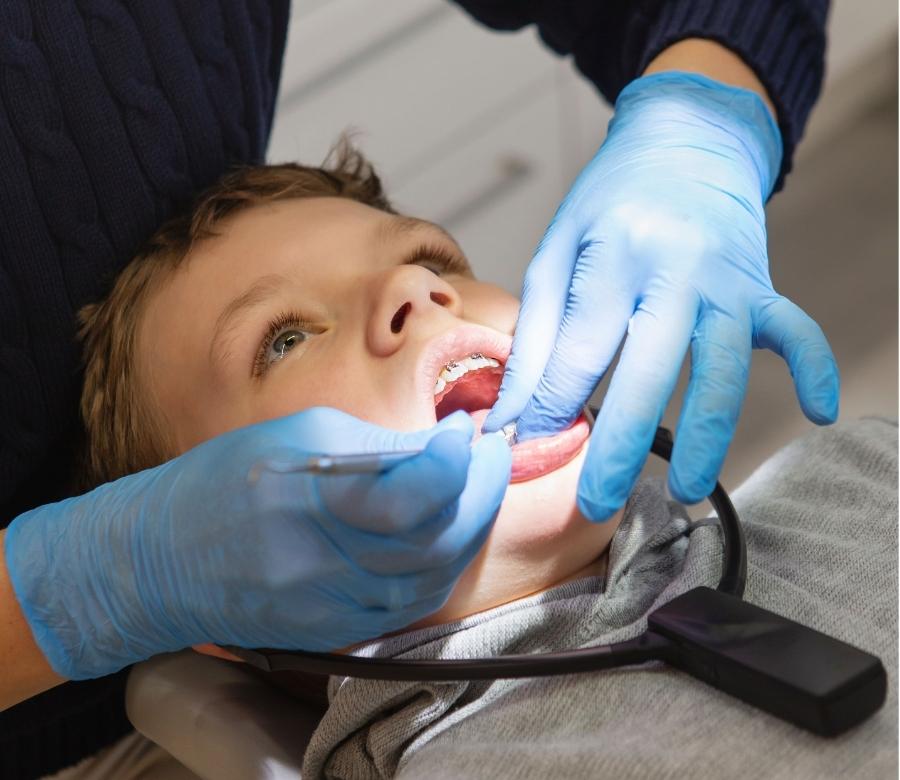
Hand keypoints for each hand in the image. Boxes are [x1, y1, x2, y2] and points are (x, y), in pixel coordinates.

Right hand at [3, 408, 509, 678]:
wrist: (157, 558)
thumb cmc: (224, 480)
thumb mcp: (299, 435)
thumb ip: (379, 446)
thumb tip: (449, 443)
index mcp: (307, 499)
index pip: (410, 495)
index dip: (456, 462)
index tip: (471, 432)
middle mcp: (321, 562)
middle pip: (435, 540)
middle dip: (481, 492)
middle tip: (491, 454)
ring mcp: (328, 606)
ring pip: (433, 578)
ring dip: (469, 528)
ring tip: (478, 487)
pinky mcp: (333, 630)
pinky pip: (410, 605)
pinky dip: (441, 566)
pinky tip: (447, 530)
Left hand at [485, 72, 837, 517]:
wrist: (684, 138)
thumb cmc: (610, 201)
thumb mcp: (557, 249)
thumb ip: (537, 331)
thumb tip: (512, 413)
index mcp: (614, 254)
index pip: (579, 350)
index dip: (550, 406)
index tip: (526, 448)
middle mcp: (676, 268)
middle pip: (650, 370)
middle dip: (620, 443)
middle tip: (596, 502)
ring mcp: (727, 279)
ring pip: (723, 367)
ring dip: (710, 432)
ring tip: (687, 489)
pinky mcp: (761, 286)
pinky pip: (797, 329)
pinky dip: (813, 368)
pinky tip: (817, 411)